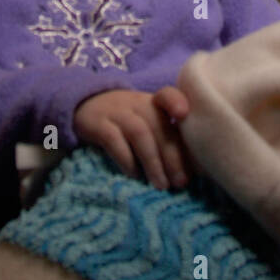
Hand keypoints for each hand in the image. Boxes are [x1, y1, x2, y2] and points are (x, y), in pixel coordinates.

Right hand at [73, 86, 193, 189]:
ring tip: (160, 184)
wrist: (85, 104)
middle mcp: (137, 104)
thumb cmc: (126, 119)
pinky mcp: (97, 124)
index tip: (183, 114)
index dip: (175, 101)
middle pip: (158, 126)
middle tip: (180, 182)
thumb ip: (167, 137)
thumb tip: (194, 168)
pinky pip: (113, 140)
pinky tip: (134, 175)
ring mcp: (116, 112)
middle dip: (172, 156)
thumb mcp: (146, 120)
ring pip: (139, 133)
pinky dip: (126, 159)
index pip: (166, 94)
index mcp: (153, 103)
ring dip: (152, 161)